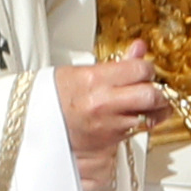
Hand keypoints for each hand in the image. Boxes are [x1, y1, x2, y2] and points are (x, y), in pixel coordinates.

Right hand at [55, 41, 169, 185]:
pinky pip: (136, 130)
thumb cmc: (51, 98)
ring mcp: (109, 125)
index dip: (146, 68)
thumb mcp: (80, 72)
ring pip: (148, 116)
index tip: (143, 70)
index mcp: (95, 80)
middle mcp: (104, 104)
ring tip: (146, 104)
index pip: (140, 69)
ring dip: (153, 110)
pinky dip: (140, 123)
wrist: (32, 127)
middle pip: (151, 95)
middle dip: (158, 91)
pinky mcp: (110, 142)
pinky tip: (132, 116)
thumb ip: (116, 65)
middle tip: (153, 88)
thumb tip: (138, 49)